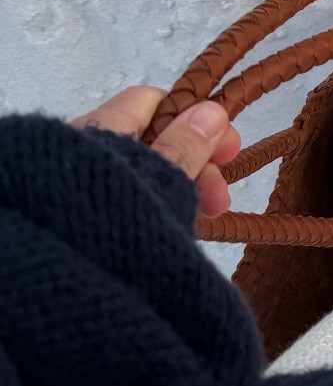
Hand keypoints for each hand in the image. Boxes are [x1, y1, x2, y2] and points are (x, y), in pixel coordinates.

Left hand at [71, 88, 241, 219]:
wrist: (51, 283)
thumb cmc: (108, 224)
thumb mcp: (158, 183)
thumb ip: (186, 147)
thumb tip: (211, 110)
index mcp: (101, 129)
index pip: (151, 102)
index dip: (194, 119)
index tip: (228, 152)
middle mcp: (84, 151)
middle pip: (149, 140)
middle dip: (195, 163)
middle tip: (220, 203)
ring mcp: (79, 186)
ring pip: (140, 175)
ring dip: (178, 191)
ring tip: (200, 223)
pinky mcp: (79, 217)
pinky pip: (123, 201)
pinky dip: (152, 210)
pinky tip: (169, 234)